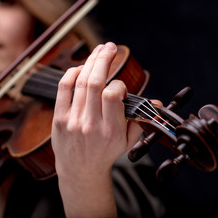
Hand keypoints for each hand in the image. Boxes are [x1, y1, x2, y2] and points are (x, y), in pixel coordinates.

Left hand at [51, 42, 142, 216]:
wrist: (80, 170)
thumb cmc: (105, 154)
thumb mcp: (128, 143)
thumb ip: (140, 121)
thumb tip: (157, 104)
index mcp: (111, 131)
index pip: (113, 95)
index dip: (118, 84)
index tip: (120, 87)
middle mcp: (91, 125)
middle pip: (95, 82)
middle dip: (104, 59)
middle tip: (110, 46)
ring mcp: (73, 121)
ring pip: (80, 82)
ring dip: (90, 62)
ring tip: (98, 51)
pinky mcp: (60, 119)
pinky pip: (63, 88)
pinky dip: (71, 73)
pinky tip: (80, 67)